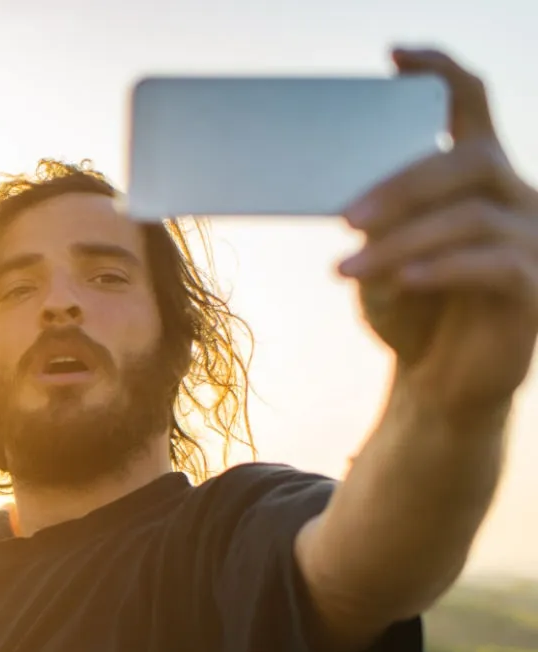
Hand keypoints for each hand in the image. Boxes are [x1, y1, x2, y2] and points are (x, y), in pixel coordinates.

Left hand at [341, 50, 537, 416]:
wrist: (440, 386)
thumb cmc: (409, 315)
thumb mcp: (378, 266)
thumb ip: (375, 233)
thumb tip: (360, 216)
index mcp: (478, 180)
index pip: (472, 106)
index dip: (441, 72)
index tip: (395, 54)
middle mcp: (516, 197)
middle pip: (471, 161)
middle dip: (405, 185)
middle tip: (345, 219)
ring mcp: (533, 240)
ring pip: (472, 217)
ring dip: (403, 241)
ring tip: (348, 270)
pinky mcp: (535, 287)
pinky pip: (493, 264)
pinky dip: (442, 268)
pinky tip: (402, 282)